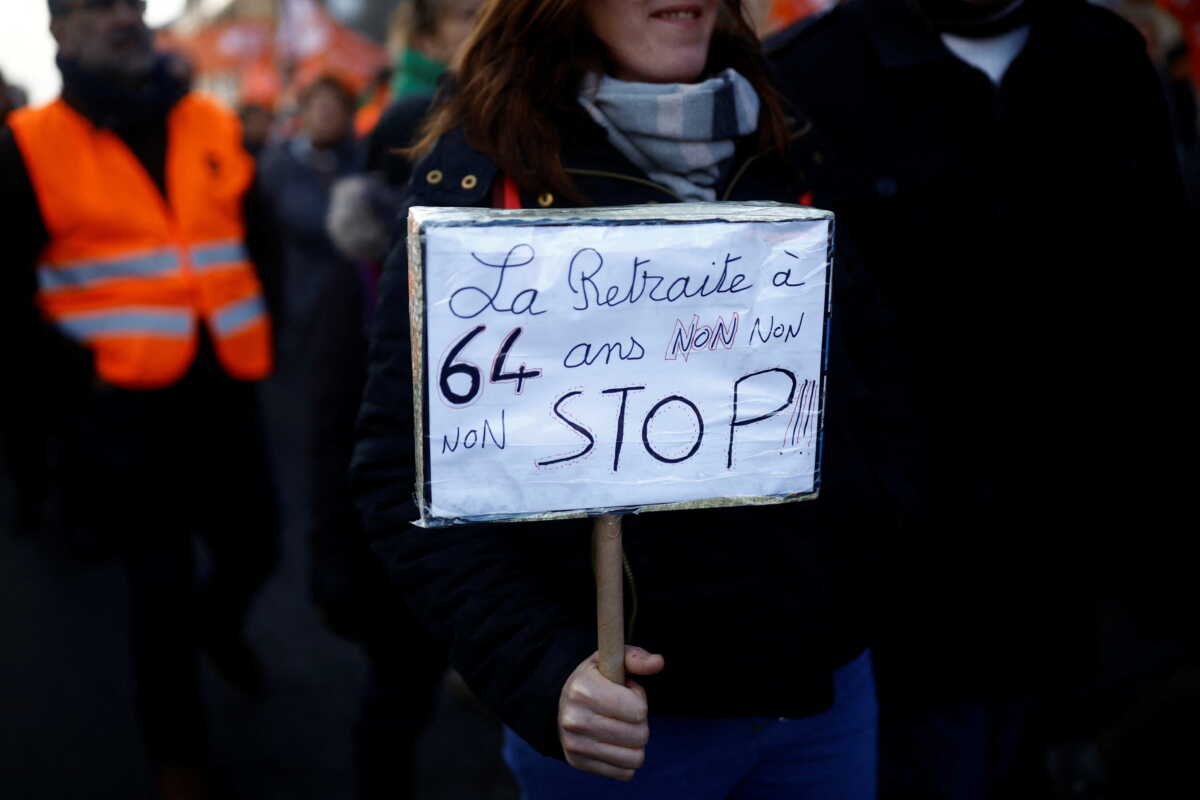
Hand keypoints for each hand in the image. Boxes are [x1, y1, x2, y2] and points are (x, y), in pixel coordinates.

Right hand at [558, 646, 664, 781]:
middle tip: (624, 711)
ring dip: (635, 742)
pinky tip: (614, 743)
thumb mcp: (610, 660)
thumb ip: (636, 658)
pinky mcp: (578, 763)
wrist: (559, 704)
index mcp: (584, 690)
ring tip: (620, 726)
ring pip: (635, 757)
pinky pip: (625, 773)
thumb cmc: (595, 679)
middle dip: (639, 722)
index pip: (638, 710)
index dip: (639, 699)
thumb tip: (658, 662)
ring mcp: (575, 745)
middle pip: (639, 735)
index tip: (627, 692)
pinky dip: (626, 759)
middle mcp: (576, 720)